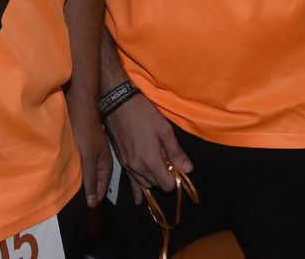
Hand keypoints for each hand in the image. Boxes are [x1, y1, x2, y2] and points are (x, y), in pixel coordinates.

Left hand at [68, 99, 110, 207]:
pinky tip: (68, 172)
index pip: (103, 188)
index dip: (95, 198)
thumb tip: (93, 204)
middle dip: (89, 191)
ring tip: (70, 190)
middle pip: (96, 181)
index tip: (85, 209)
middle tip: (75, 202)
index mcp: (106, 164)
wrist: (79, 106)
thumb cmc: (85, 132)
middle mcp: (101, 160)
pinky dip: (76, 169)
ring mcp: (93, 152)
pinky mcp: (84, 146)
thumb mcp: (88, 157)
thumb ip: (91, 180)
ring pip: (88, 172)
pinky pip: (82, 163)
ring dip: (82, 180)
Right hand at [103, 89, 193, 203]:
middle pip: (156, 185)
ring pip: (145, 184)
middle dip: (165, 177)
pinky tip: (139, 200)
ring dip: (154, 178)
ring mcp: (127, 166)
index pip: (167, 184)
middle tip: (168, 160)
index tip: (177, 165)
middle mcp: (137, 168)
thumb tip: (188, 169)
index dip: (175, 177)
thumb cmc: (142, 112)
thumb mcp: (164, 128)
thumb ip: (176, 151)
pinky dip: (137, 191)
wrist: (116, 103)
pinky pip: (130, 182)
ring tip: (158, 163)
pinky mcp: (121, 162)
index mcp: (149, 160)